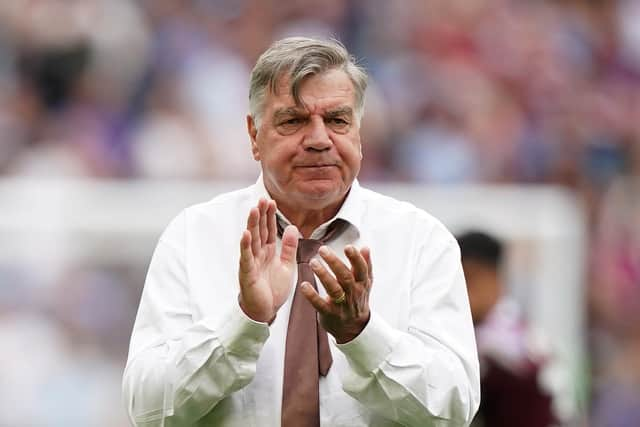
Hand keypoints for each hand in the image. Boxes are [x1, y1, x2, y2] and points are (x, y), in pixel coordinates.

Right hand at [238, 198, 298, 322]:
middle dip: (261, 215)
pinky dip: (245, 245)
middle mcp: (259, 254)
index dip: (270, 216)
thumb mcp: (287, 265)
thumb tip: (292, 227)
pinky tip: (246, 234)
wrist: (265, 311)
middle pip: (260, 230)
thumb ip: (289, 247)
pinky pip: (246, 257)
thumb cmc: (273, 289)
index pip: (269, 229)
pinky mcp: (247, 273)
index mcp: (269, 251)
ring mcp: (251, 262)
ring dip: (252, 225)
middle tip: (262, 199)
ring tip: (253, 210)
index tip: (271, 201)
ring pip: (252, 240)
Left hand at [300, 244, 371, 343]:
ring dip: (323, 275)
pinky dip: (312, 295)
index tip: (348, 247)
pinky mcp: (329, 314)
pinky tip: (304, 285)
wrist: (354, 328)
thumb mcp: (364, 283)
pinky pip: (320, 305)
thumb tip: (365, 248)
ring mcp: (342, 305)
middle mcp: (353, 293)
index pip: (361, 269)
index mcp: (362, 284)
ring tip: (313, 262)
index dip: (356, 258)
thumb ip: (365, 265)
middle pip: (345, 277)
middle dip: (334, 262)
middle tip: (322, 249)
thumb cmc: (357, 300)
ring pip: (334, 289)